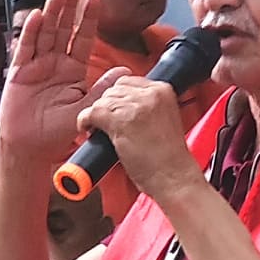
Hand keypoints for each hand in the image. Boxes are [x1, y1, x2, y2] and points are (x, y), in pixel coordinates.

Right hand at [0, 0, 120, 162]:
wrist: (32, 149)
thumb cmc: (58, 132)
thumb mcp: (87, 109)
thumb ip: (103, 89)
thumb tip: (125, 71)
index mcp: (73, 70)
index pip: (83, 38)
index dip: (88, 19)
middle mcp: (54, 63)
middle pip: (62, 29)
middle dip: (69, 8)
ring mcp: (36, 66)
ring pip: (44, 34)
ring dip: (50, 13)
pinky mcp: (18, 73)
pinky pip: (25, 49)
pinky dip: (30, 33)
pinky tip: (36, 16)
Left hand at [76, 76, 201, 201]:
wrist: (174, 177)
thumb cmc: (169, 158)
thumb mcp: (164, 120)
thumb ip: (147, 107)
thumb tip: (124, 104)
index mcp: (164, 90)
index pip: (129, 81)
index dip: (119, 98)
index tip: (117, 111)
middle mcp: (150, 93)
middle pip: (114, 89)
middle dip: (108, 106)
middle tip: (109, 124)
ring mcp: (135, 106)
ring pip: (102, 100)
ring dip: (97, 115)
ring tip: (102, 130)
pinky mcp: (121, 120)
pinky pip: (92, 112)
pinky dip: (86, 122)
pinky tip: (90, 130)